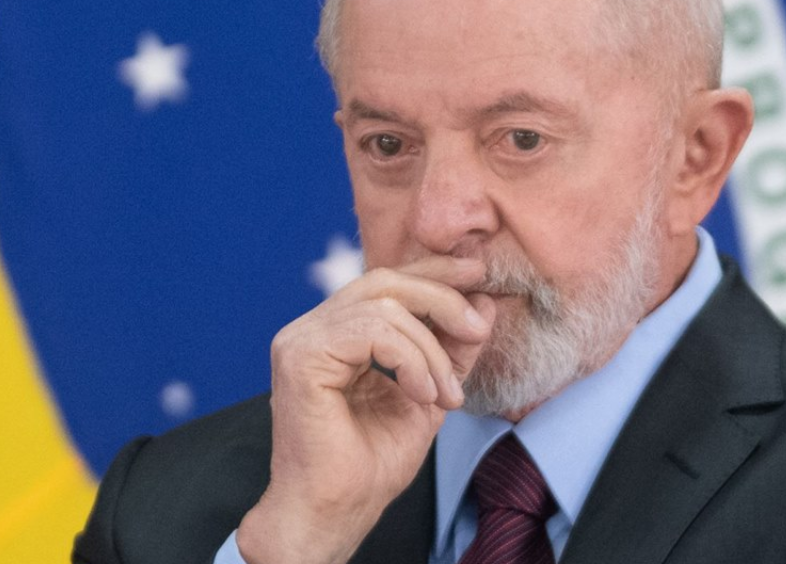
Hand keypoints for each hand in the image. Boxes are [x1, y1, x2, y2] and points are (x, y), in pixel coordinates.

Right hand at [235, 256, 494, 563]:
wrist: (336, 512)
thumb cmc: (371, 464)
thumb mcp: (430, 394)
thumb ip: (452, 350)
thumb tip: (485, 303)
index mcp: (337, 333)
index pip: (387, 282)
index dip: (434, 272)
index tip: (479, 274)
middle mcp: (313, 328)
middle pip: (386, 281)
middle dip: (442, 298)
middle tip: (478, 329)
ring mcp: (301, 339)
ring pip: (385, 306)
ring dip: (431, 349)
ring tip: (447, 394)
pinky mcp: (300, 355)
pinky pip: (373, 331)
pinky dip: (410, 359)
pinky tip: (423, 394)